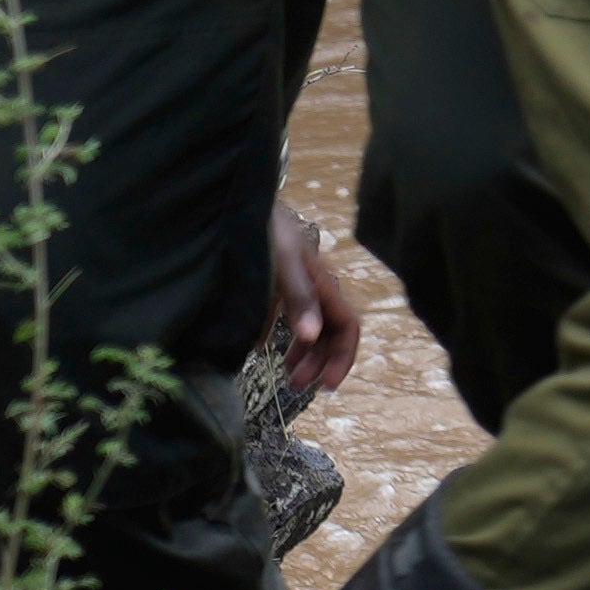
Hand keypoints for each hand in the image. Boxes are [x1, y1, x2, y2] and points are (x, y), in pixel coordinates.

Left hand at [262, 203, 368, 411]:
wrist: (241, 202)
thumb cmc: (265, 229)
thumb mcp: (283, 262)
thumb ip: (299, 297)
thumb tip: (312, 336)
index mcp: (324, 284)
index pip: (348, 327)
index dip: (343, 356)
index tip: (327, 384)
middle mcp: (315, 288)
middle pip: (330, 332)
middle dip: (320, 362)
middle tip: (297, 386)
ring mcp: (295, 287)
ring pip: (311, 328)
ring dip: (304, 355)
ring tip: (287, 376)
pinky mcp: (275, 285)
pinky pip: (286, 318)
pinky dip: (281, 337)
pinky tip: (264, 349)